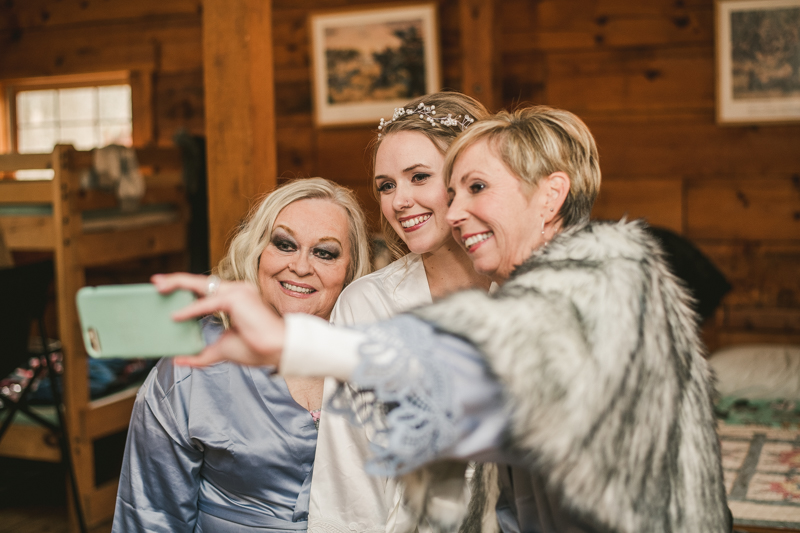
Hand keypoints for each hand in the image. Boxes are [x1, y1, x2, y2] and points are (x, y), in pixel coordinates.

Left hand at [151, 273, 284, 367]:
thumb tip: (179, 360)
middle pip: (201, 282)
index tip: (165, 289)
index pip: (206, 290)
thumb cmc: (257, 348)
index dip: (185, 288)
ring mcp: (238, 291)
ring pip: (202, 284)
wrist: (277, 350)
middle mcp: (237, 290)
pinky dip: (191, 309)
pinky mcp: (238, 298)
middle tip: (155, 282)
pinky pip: (209, 302)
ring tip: (159, 288)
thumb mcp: (222, 350)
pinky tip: (176, 316)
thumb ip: (201, 355)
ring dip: (179, 284)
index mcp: (236, 299)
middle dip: (176, 280)